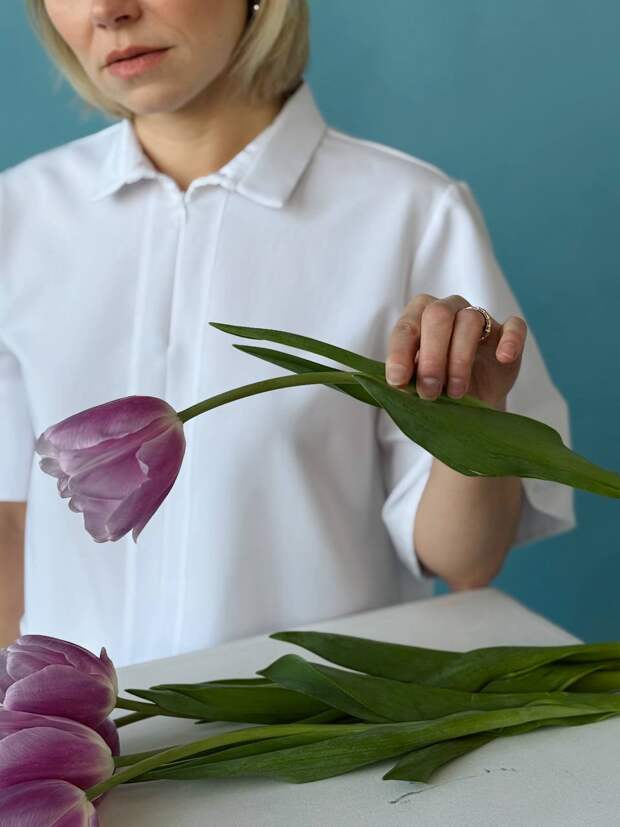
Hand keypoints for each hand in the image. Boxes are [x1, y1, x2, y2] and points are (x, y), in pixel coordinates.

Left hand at [385, 294, 526, 409]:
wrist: (473, 400)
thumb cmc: (437, 386)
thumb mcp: (418, 385)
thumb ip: (407, 379)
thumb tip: (398, 383)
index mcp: (418, 317)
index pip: (406, 327)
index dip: (400, 352)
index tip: (398, 380)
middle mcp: (448, 310)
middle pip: (438, 315)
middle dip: (431, 356)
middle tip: (429, 391)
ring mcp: (480, 318)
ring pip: (470, 320)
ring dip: (460, 359)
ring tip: (456, 393)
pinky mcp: (507, 332)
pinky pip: (514, 326)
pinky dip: (510, 340)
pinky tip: (503, 358)